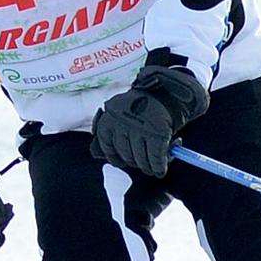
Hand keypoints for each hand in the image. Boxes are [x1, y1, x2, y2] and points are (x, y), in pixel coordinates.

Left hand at [89, 65, 210, 178]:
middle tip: (145, 162)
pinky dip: (160, 166)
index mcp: (108, 119)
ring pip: (141, 161)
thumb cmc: (140, 108)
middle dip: (137, 163)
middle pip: (127, 156)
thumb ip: (107, 134)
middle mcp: (121, 125)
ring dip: (149, 167)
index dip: (116, 158)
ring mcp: (140, 129)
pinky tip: (162, 166)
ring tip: (155, 164)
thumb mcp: (118, 116)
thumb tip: (95, 154)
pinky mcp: (158, 134)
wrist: (165, 93)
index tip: (124, 162)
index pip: (107, 147)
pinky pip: (157, 159)